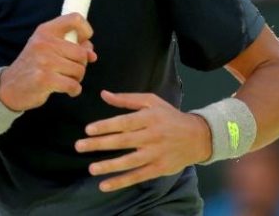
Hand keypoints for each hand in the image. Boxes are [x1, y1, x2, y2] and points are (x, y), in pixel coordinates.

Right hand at [0, 13, 96, 111]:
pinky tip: (67, 90)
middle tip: (71, 70)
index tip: (84, 42)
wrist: (10, 86)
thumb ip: (70, 46)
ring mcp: (44, 60)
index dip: (86, 30)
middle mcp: (44, 42)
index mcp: (46, 30)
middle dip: (81, 65)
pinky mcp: (45, 79)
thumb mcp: (47, 48)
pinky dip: (74, 90)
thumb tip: (91, 52)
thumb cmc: (33, 66)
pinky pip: (73, 85)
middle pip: (81, 53)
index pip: (74, 19)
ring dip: (77, 79)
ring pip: (79, 70)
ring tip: (65, 79)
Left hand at [75, 91, 211, 191]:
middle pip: (123, 142)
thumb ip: (126, 99)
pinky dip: (121, 182)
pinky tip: (105, 185)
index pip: (124, 123)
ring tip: (91, 168)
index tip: (88, 129)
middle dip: (100, 144)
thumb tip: (103, 94)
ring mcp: (156, 154)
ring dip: (109, 166)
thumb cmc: (169, 116)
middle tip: (80, 146)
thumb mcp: (151, 101)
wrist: (198, 136)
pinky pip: (138, 176)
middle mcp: (152, 136)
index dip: (106, 126)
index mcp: (149, 118)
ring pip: (130, 162)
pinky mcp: (160, 169)